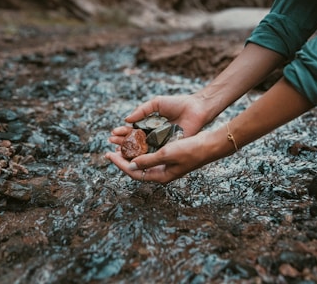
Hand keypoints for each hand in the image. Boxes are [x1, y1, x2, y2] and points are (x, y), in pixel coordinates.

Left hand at [106, 130, 230, 183]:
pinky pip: (150, 153)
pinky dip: (141, 147)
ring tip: (120, 145)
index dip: (120, 164)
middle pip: (137, 167)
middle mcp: (162, 171)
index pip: (135, 172)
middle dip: (123, 159)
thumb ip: (149, 160)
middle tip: (111, 150)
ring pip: (143, 160)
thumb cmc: (190, 150)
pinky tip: (136, 141)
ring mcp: (166, 164)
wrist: (208, 145)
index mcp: (161, 176)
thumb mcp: (167, 154)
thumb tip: (132, 165)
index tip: (108, 155)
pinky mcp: (169, 155)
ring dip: (131, 153)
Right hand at [108, 94, 208, 156]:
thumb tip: (126, 120)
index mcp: (150, 124)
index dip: (122, 133)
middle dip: (122, 142)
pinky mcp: (169, 147)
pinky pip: (155, 153)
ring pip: (142, 149)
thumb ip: (142, 111)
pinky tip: (134, 156)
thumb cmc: (178, 104)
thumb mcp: (156, 104)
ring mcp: (161, 142)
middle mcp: (154, 135)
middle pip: (135, 141)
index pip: (133, 130)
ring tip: (117, 150)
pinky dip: (144, 155)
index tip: (112, 134)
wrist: (196, 108)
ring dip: (129, 150)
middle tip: (111, 144)